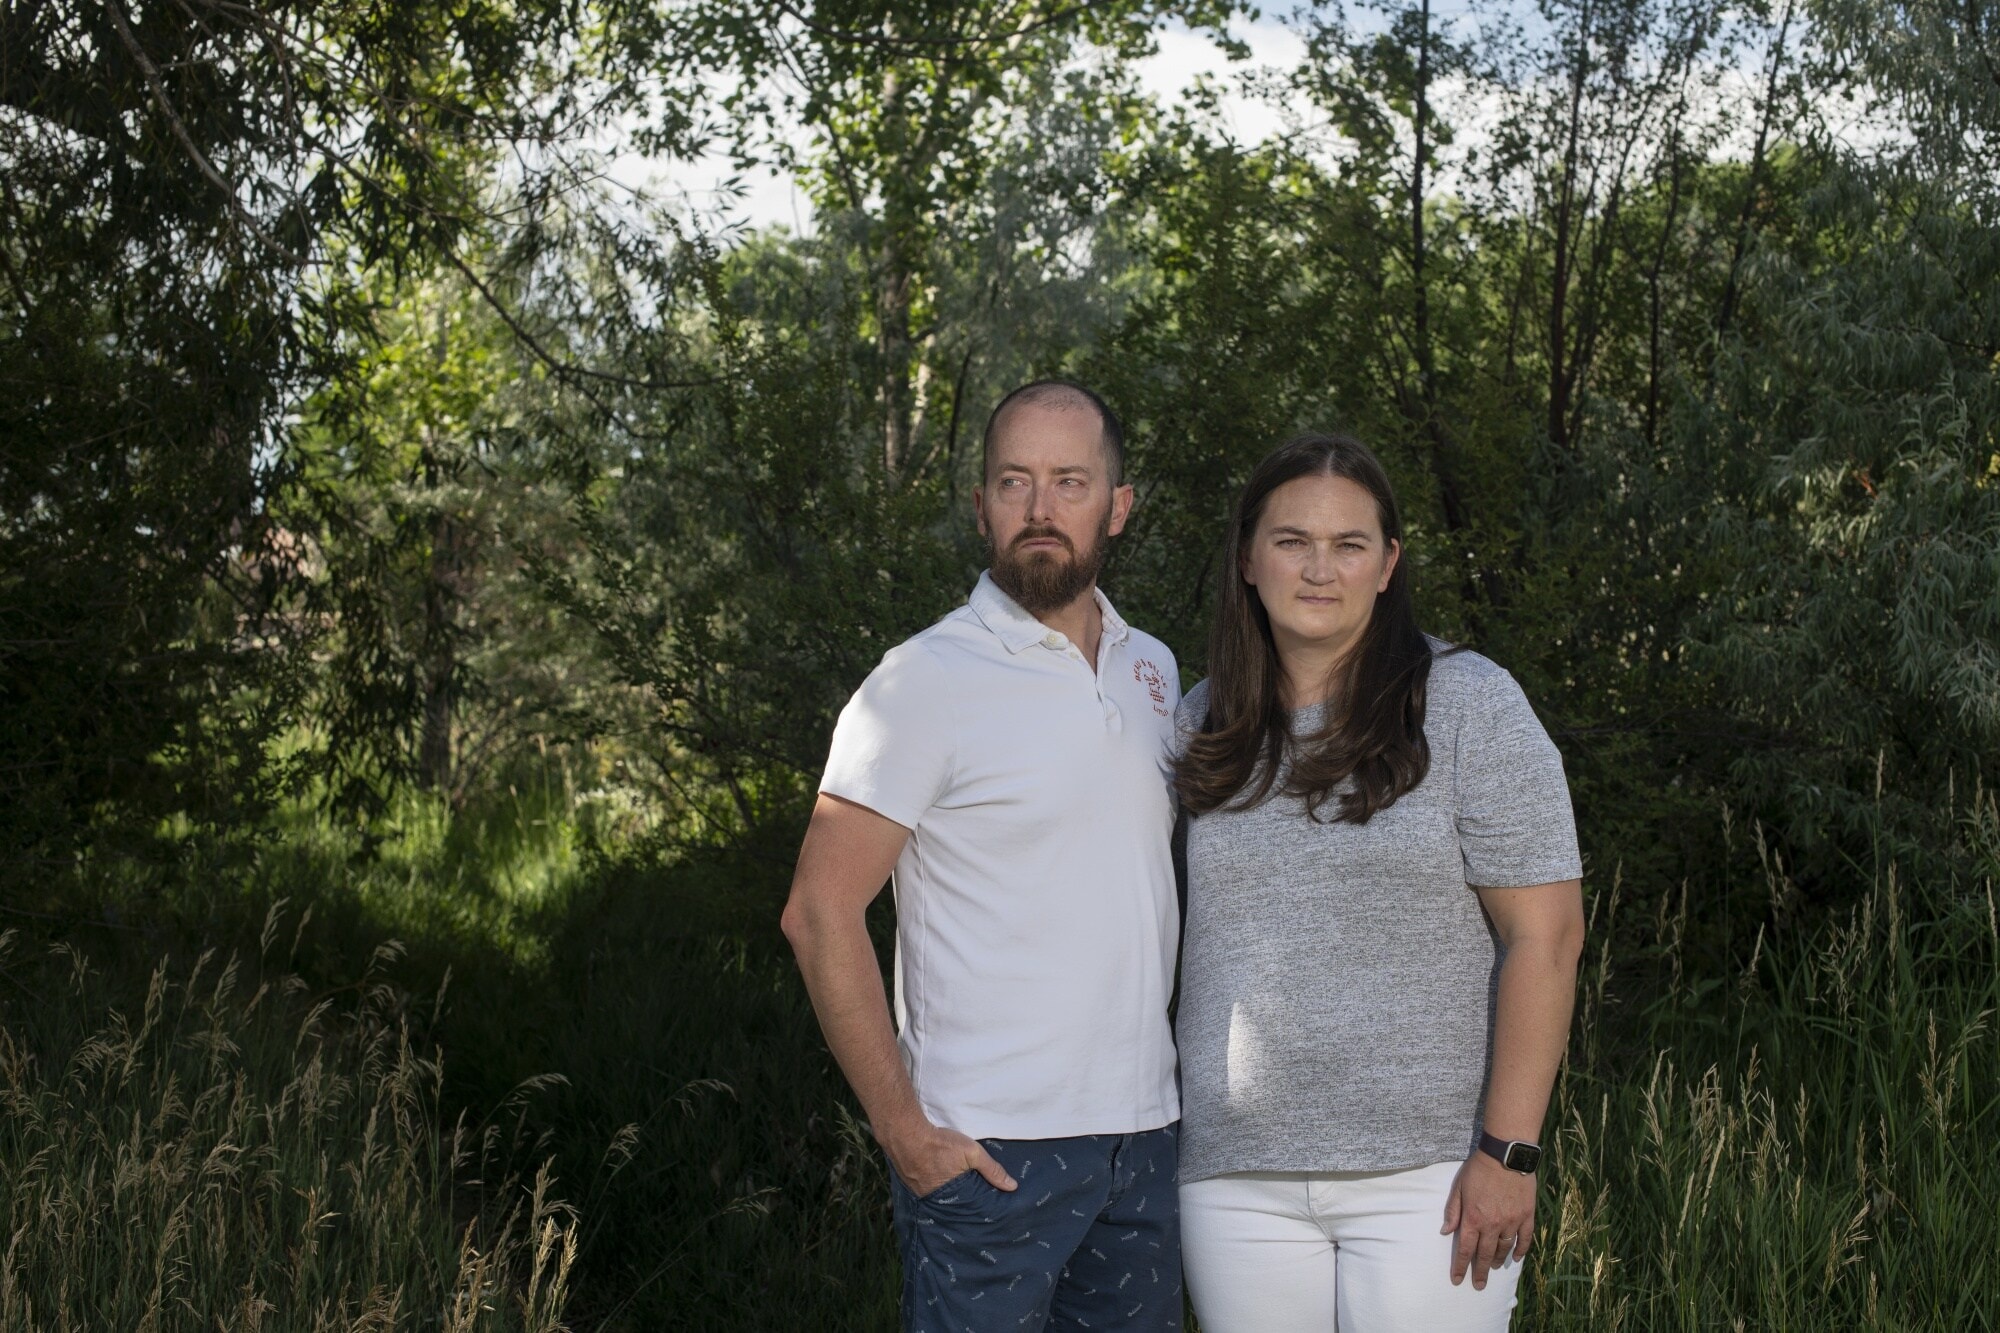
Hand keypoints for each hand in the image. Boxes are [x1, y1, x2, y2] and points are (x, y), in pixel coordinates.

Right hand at [879, 1117, 1017, 1197]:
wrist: (905, 1133)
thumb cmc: (940, 1143)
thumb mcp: (972, 1153)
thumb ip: (992, 1169)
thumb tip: (1012, 1186)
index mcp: (950, 1196)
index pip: (968, 1208)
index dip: (975, 1204)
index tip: (985, 1204)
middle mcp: (933, 1199)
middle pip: (951, 1203)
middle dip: (960, 1200)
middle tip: (969, 1195)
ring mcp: (918, 1192)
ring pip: (937, 1196)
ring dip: (945, 1192)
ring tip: (953, 1187)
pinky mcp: (908, 1183)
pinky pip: (923, 1188)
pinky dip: (931, 1184)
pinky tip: (935, 1177)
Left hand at [1441, 1150, 1535, 1289]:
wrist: (1505, 1156)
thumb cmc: (1478, 1169)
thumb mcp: (1459, 1187)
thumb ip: (1453, 1211)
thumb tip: (1446, 1231)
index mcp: (1473, 1218)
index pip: (1465, 1249)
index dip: (1461, 1266)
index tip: (1458, 1280)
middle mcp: (1492, 1225)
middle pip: (1484, 1254)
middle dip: (1480, 1272)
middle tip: (1478, 1285)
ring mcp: (1511, 1222)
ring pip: (1504, 1249)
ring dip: (1497, 1260)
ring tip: (1492, 1266)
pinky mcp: (1526, 1216)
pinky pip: (1524, 1239)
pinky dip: (1520, 1250)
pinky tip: (1516, 1258)